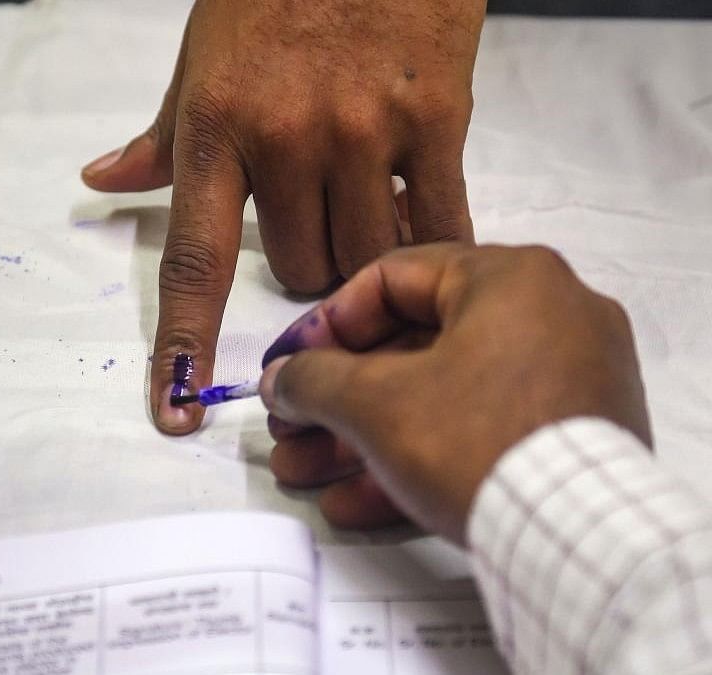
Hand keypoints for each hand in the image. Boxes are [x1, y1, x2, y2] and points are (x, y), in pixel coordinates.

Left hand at [82, 0, 485, 433]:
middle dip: (304, 268)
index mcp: (216, 128)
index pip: (191, 263)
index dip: (182, 346)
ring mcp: (361, 131)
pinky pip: (436, 224)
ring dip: (360, 257)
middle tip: (314, 218)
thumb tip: (103, 181)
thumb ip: (163, 136)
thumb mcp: (202, 59)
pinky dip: (430, 241)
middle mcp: (284, 138)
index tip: (176, 410)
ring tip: (364, 206)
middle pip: (296, 274)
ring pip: (360, 261)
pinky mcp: (434, 119)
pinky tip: (426, 223)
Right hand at [259, 244, 651, 544]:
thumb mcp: (374, 403)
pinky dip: (418, 461)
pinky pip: (479, 435)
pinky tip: (354, 504)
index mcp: (510, 278)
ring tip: (305, 475)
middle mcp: (548, 316)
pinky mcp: (571, 439)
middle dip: (338, 400)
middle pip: (412, 349)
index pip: (391, 279)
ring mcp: (567, 381)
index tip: (287, 366)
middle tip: (289, 430)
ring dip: (364, 439)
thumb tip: (279, 379)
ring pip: (440, 401)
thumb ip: (313, 380)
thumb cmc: (475, 441)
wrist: (580, 541)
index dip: (323, 325)